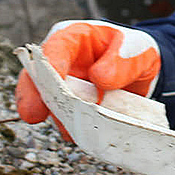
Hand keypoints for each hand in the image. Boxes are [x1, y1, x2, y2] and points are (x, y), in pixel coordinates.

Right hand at [15, 20, 160, 124]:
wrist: (141, 73)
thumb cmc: (134, 51)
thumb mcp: (137, 48)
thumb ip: (122, 61)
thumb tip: (100, 79)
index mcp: (73, 39)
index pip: (55, 48)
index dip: (50, 65)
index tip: (53, 84)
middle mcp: (62, 64)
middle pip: (37, 78)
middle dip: (33, 97)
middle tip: (33, 115)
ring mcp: (65, 90)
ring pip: (52, 106)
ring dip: (62, 119)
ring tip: (80, 128)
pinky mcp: (72, 111)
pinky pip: (68, 123)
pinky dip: (76, 131)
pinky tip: (90, 136)